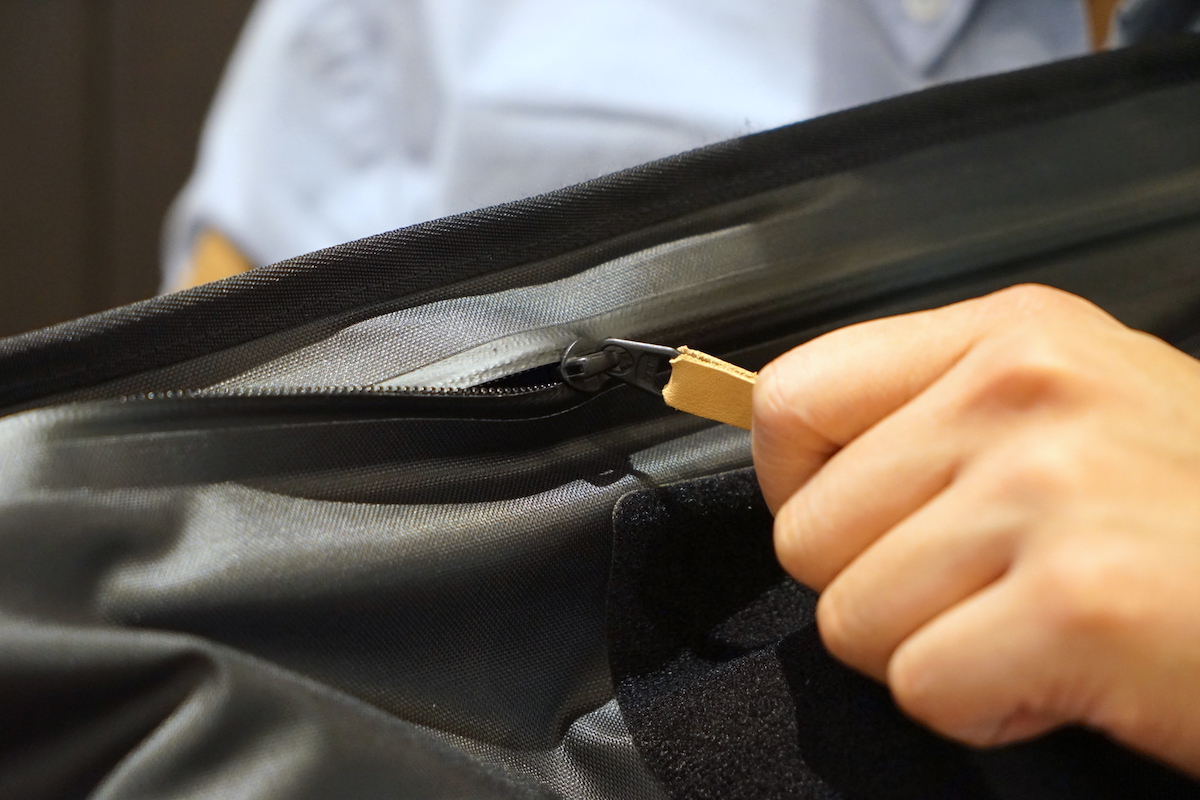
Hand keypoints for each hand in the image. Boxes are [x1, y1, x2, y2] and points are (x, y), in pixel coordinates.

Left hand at [752, 284, 1199, 776]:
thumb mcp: (1078, 415)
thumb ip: (939, 422)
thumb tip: (803, 466)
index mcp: (1013, 338)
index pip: (794, 398)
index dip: (800, 486)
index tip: (857, 522)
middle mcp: (1024, 393)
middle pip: (807, 531)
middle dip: (879, 589)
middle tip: (989, 591)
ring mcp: (1051, 490)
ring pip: (852, 618)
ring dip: (936, 651)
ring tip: (1041, 626)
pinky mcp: (1078, 600)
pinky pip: (923, 686)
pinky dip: (988, 709)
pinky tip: (1074, 673)